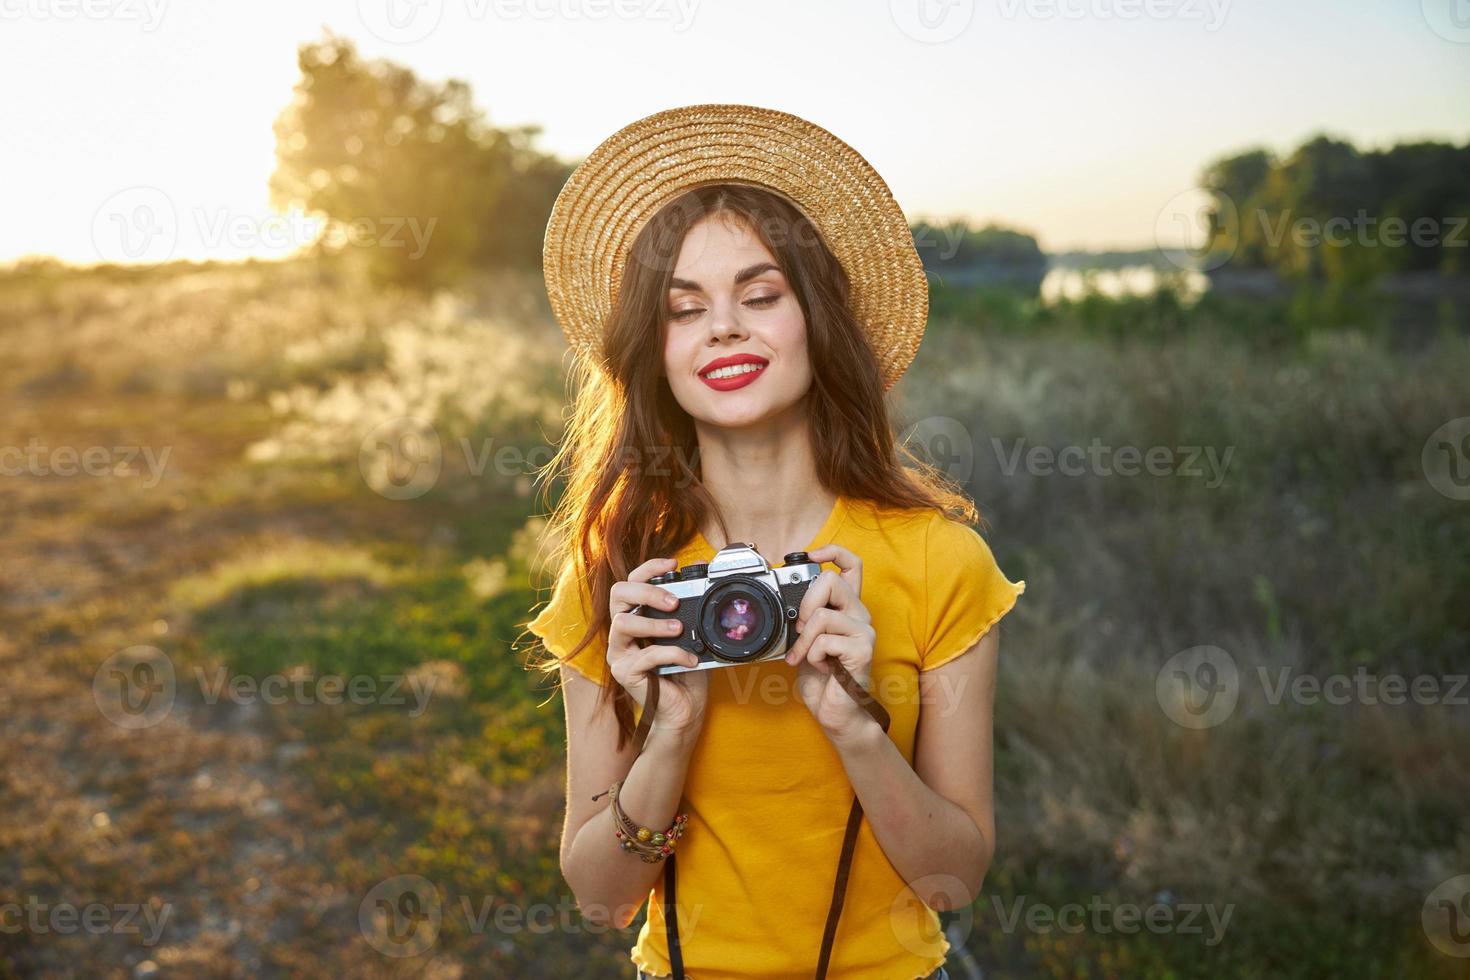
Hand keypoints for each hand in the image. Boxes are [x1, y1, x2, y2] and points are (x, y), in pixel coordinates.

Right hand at [607, 557, 709, 739]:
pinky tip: (689, 660)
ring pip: (622, 623)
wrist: (685, 709)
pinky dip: (672, 654)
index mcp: (635, 617)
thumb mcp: (691, 634)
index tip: (673, 563)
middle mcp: (621, 632)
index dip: (648, 568)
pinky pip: (645, 656)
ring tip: (679, 630)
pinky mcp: (624, 673)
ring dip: (654, 623)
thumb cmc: (685, 671)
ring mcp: (619, 653)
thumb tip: (701, 576)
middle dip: (647, 591)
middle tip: (673, 601)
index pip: (630, 583)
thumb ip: (691, 609)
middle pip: (618, 594)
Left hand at [782, 544, 878, 742]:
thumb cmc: (822, 677)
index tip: (810, 555)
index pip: (851, 564)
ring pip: (822, 615)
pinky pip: (824, 640)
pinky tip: (821, 668)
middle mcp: (860, 615)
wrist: (836, 712)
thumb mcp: (806, 639)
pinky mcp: (863, 650)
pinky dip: (812, 656)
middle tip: (801, 629)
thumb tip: (787, 598)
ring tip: (806, 656)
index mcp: (847, 607)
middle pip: (831, 580)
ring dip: (804, 640)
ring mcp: (864, 631)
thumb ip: (805, 617)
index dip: (832, 551)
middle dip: (805, 603)